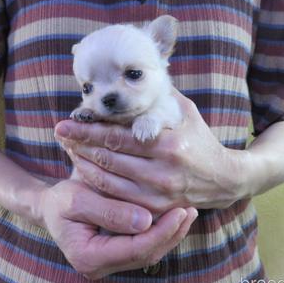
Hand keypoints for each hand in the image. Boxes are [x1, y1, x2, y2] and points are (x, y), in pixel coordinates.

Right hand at [36, 179, 197, 278]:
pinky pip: (144, 246)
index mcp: (88, 257)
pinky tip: (174, 217)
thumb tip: (146, 221)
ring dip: (171, 233)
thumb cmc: (60, 200)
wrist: (50, 207)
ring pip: (149, 253)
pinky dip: (161, 232)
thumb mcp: (77, 198)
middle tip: (190, 209)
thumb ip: (109, 211)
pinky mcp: (117, 254)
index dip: (160, 232)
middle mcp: (100, 267)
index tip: (179, 211)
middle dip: (171, 233)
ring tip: (188, 212)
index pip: (134, 249)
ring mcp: (110, 263)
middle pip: (146, 254)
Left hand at [55, 89, 250, 212]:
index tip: (66, 122)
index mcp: (168, 145)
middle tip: (60, 134)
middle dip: (79, 144)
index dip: (88, 129)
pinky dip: (97, 184)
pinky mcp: (155, 209)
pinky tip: (85, 172)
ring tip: (67, 150)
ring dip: (83, 164)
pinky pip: (116, 198)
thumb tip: (137, 73)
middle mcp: (162, 172)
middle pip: (108, 158)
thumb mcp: (185, 112)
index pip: (118, 136)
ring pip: (107, 181)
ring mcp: (158, 195)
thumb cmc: (200, 139)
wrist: (223, 179)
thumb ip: (159, 96)